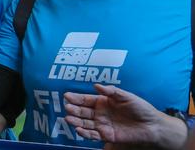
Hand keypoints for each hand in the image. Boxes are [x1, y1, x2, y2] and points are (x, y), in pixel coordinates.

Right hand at [64, 84, 187, 148]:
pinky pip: (93, 135)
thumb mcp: (126, 96)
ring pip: (85, 123)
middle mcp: (100, 113)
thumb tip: (96, 86)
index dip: (76, 98)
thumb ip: (112, 91)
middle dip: (74, 109)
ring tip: (68, 118)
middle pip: (83, 111)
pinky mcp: (107, 136)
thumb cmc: (141, 108)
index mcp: (103, 102)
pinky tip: (78, 129)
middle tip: (67, 107)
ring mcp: (102, 125)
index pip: (86, 100)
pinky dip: (85, 133)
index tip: (67, 96)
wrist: (153, 125)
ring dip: (76, 121)